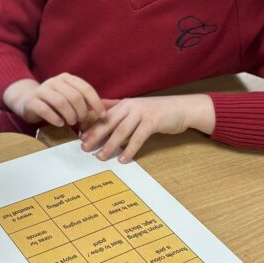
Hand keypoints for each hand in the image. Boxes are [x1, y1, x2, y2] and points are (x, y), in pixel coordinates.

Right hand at [3, 74, 104, 128]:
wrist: (27, 101)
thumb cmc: (54, 102)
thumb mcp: (71, 98)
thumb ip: (87, 102)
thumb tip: (110, 108)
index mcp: (67, 78)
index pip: (85, 88)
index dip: (96, 102)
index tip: (102, 115)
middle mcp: (54, 81)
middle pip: (74, 96)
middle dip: (81, 111)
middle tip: (81, 120)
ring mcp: (42, 90)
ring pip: (60, 102)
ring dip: (69, 115)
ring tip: (71, 122)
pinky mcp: (32, 101)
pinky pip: (45, 109)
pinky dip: (55, 118)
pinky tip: (60, 124)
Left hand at [80, 94, 215, 162]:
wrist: (182, 108)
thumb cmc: (158, 111)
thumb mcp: (137, 108)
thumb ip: (120, 109)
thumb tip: (101, 111)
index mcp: (124, 103)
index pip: (104, 116)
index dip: (92, 127)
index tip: (81, 138)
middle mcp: (130, 106)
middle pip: (109, 122)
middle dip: (95, 135)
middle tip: (85, 148)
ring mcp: (141, 112)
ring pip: (121, 131)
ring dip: (110, 145)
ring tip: (102, 156)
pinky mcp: (152, 121)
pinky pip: (138, 137)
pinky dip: (130, 149)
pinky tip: (124, 159)